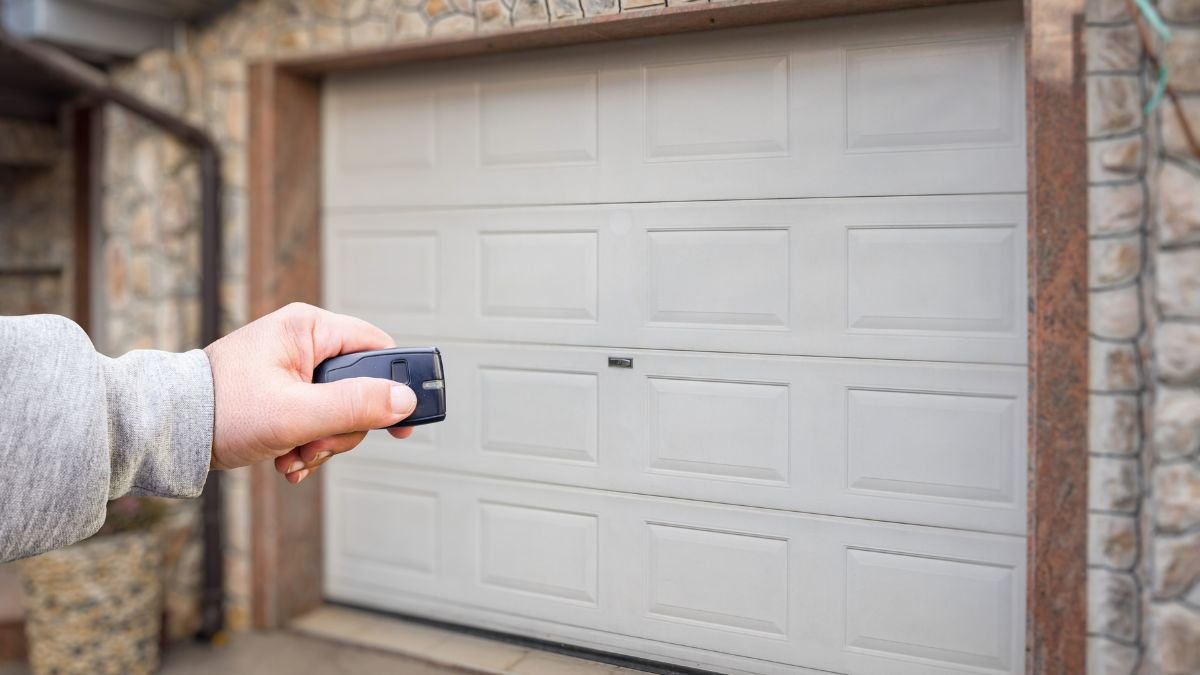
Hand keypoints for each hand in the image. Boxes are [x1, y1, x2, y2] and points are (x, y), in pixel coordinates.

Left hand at [204, 303, 415, 482]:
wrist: (167, 432)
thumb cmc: (219, 410)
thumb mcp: (296, 413)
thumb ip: (354, 406)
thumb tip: (404, 401)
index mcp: (308, 328)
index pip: (377, 348)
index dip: (396, 385)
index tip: (403, 422)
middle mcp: (303, 342)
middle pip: (360, 387)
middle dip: (344, 427)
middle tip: (317, 445)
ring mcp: (293, 368)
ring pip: (339, 410)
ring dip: (323, 442)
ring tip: (295, 455)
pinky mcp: (283, 392)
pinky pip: (317, 419)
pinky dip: (307, 444)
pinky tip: (287, 458)